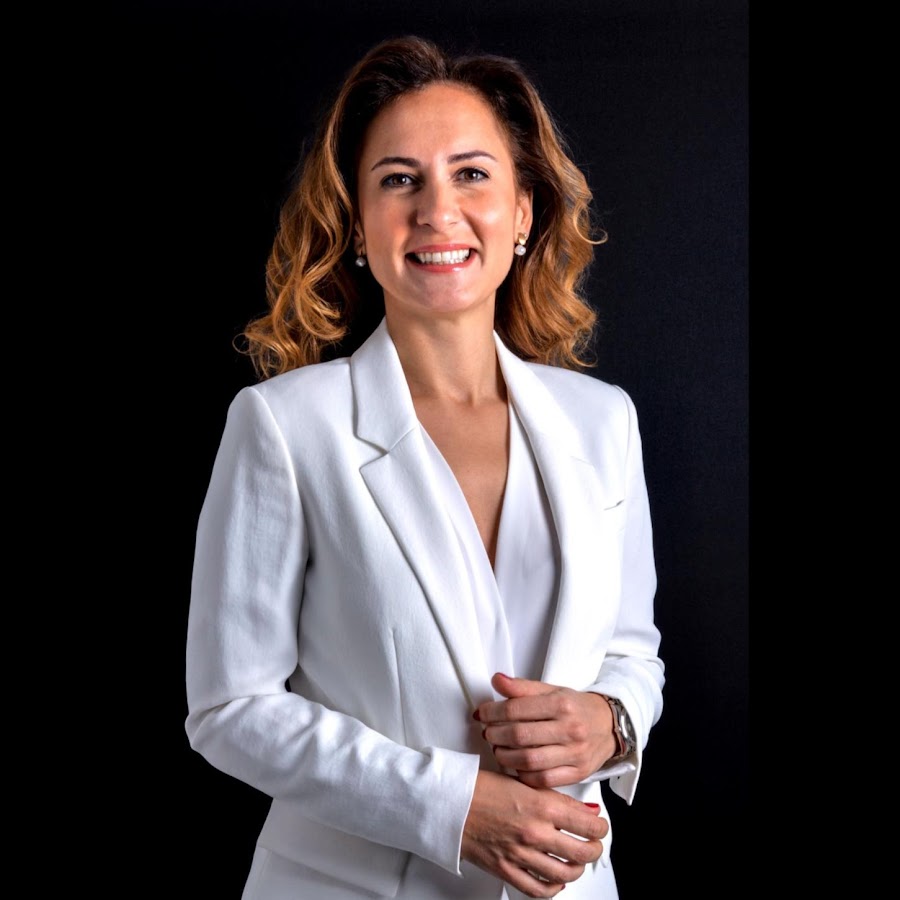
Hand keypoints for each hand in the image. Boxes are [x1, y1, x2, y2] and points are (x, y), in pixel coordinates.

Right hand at [461, 769, 608, 897]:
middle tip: (594, 844)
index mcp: (541, 805)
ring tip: (577, 861)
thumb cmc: (480, 787)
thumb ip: (554, 797)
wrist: (449, 801)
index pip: (588, 823)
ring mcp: (521, 854)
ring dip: (577, 869)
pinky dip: (552, 888)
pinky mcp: (506, 870)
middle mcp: (534, 832)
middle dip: (594, 849)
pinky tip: (554, 880)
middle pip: (582, 852)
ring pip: (564, 874)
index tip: (600, 825)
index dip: (601, 826)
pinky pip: (538, 889)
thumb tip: (582, 808)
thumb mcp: (522, 782)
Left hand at [474, 673, 617, 787]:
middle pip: (520, 736)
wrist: (609, 725)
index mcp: (561, 704)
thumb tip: (496, 680)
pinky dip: (523, 774)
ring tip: (498, 749)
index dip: (492, 712)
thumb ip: (522, 687)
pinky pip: (543, 780)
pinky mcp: (578, 773)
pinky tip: (516, 765)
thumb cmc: (575, 708)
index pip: (516, 708)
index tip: (482, 713)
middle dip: (495, 735)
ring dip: (505, 756)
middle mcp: (570, 729)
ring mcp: (575, 754)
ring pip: (529, 761)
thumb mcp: (552, 691)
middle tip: (487, 732)